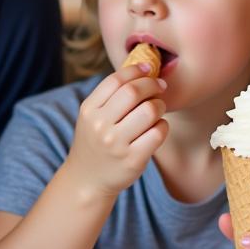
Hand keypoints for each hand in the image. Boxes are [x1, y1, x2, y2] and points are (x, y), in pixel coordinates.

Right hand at [66, 65, 168, 196]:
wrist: (87, 180)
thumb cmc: (96, 141)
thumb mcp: (92, 116)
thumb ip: (111, 94)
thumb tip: (144, 68)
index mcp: (89, 110)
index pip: (116, 80)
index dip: (136, 70)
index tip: (148, 69)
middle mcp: (100, 126)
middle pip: (134, 92)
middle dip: (152, 85)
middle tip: (159, 87)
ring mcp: (116, 144)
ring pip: (150, 111)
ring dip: (160, 105)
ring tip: (158, 108)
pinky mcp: (133, 159)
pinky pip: (158, 132)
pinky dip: (163, 126)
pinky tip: (157, 127)